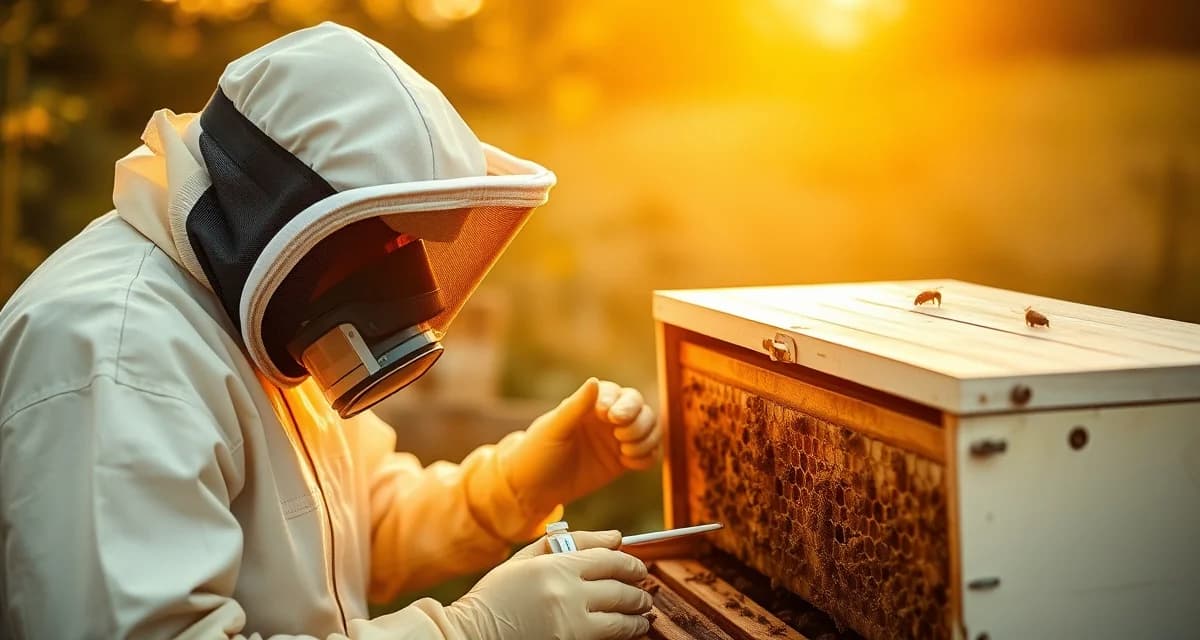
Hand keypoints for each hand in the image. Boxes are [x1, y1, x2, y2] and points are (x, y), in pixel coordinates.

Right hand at [445, 530, 651, 639]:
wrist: (470, 634)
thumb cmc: (496, 595)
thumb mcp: (526, 558)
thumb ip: (572, 542)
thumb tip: (615, 537)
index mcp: (556, 566)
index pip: (610, 560)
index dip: (631, 564)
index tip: (639, 569)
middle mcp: (567, 595)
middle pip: (621, 590)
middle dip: (639, 592)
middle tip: (644, 594)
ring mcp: (569, 627)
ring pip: (621, 621)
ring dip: (638, 617)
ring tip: (642, 615)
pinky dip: (622, 635)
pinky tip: (626, 630)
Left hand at [502, 379, 661, 516]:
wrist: (533, 488)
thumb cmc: (537, 452)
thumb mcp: (554, 428)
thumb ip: (576, 406)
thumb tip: (594, 382)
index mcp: (590, 405)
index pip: (618, 394)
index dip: (621, 403)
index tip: (608, 416)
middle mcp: (608, 419)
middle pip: (641, 408)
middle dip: (638, 421)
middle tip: (621, 436)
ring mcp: (617, 440)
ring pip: (650, 429)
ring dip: (646, 438)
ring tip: (625, 451)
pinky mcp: (623, 462)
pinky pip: (649, 454)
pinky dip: (647, 456)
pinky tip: (628, 463)